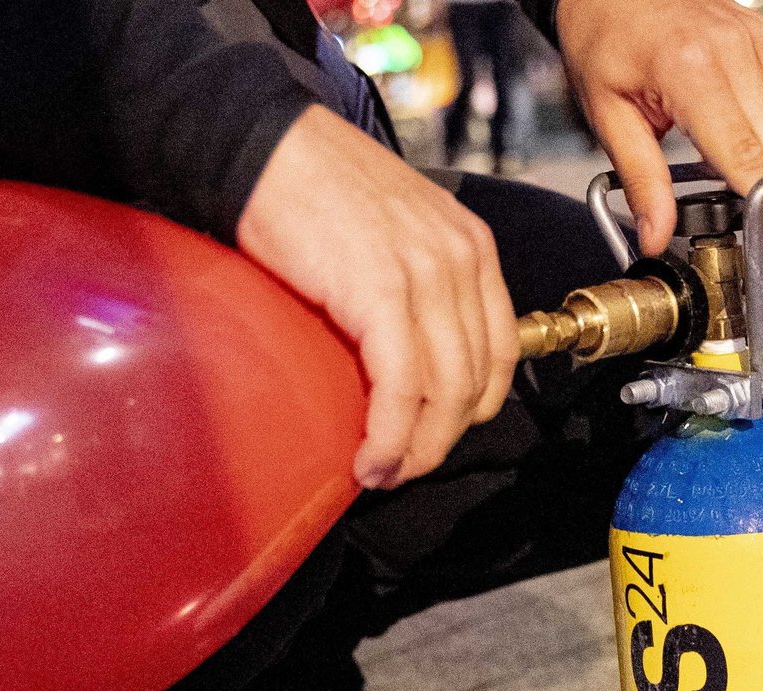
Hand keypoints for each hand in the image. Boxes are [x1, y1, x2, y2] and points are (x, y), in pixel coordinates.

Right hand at [237, 107, 518, 488]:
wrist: (263, 144)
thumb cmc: (310, 184)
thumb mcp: (391, 227)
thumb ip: (411, 281)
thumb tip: (397, 351)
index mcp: (469, 245)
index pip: (499, 350)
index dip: (472, 408)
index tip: (435, 436)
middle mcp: (460, 260)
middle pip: (477, 382)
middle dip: (442, 441)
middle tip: (403, 469)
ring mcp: (426, 276)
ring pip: (446, 394)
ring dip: (416, 451)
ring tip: (382, 473)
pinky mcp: (381, 294)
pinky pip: (402, 388)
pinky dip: (390, 437)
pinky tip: (369, 458)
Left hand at [558, 0, 762, 255]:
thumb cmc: (603, 40)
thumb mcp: (608, 117)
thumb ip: (642, 182)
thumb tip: (656, 236)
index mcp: (690, 70)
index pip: (748, 155)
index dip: (760, 203)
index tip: (761, 235)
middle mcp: (733, 49)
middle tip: (732, 203)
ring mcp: (756, 38)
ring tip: (727, 159)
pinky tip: (741, 130)